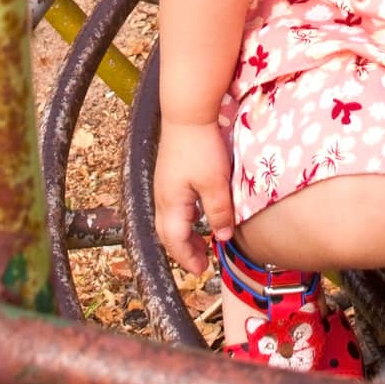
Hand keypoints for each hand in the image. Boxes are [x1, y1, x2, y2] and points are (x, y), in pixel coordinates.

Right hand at [154, 118, 233, 275]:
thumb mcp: (215, 182)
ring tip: (198, 240)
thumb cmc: (200, 147)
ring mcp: (163, 183)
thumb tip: (222, 237)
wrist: (188, 112)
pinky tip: (195, 211)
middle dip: (182, 250)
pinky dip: (182, 217)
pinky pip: (172, 204)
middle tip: (200, 261)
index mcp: (171, 204)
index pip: (175, 241)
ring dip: (182, 233)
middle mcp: (162, 196)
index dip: (188, 258)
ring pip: (168, 218)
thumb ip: (219, 212)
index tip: (201, 270)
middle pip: (167, 233)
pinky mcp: (168, 171)